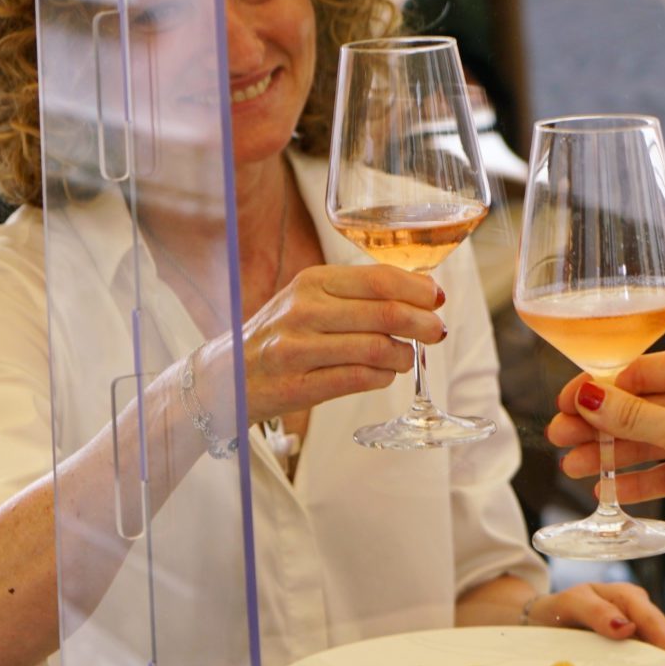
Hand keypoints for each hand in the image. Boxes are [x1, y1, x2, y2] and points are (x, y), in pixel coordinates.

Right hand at [232, 264, 446, 420]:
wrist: (227, 375)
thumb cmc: (281, 335)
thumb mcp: (310, 300)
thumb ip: (356, 293)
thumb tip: (419, 291)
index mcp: (311, 281)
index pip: (379, 279)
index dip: (417, 289)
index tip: (436, 298)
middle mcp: (303, 311)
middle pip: (385, 314)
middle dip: (422, 323)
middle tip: (436, 331)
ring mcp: (298, 349)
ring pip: (377, 349)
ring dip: (403, 355)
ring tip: (406, 357)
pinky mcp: (299, 386)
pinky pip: (360, 379)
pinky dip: (383, 377)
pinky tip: (385, 375)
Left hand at [527, 583, 664, 657]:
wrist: (541, 619)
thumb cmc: (558, 608)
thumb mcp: (572, 603)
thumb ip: (596, 612)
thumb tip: (627, 628)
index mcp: (627, 596)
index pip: (652, 620)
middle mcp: (636, 612)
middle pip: (659, 635)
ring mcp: (634, 631)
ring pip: (653, 648)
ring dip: (658, 665)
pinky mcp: (628, 647)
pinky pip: (642, 658)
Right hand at [542, 342, 664, 539]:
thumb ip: (635, 417)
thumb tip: (587, 398)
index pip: (642, 372)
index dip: (601, 390)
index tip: (566, 404)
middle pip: (643, 407)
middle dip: (601, 425)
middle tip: (561, 437)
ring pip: (652, 440)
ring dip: (615, 455)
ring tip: (576, 467)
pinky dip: (641, 479)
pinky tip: (610, 488)